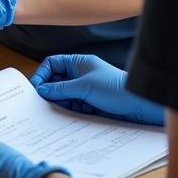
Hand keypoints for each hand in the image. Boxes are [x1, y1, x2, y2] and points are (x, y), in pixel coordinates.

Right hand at [29, 54, 163, 124]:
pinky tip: (74, 114)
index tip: (36, 87)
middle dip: (51, 91)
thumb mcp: (84, 86)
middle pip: (56, 81)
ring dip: (62, 102)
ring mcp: (86, 89)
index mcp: (78, 63)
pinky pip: (74, 105)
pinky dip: (71, 110)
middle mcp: (80, 75)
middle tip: (45, 102)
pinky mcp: (91, 103)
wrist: (141, 106)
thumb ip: (61, 88)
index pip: (52, 64)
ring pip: (64, 95)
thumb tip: (42, 89)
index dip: (43, 74)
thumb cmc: (115, 89)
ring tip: (64, 109)